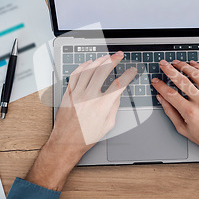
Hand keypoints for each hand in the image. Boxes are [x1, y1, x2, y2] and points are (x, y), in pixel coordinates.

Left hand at [26, 51, 135, 189]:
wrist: (66, 142)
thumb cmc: (86, 137)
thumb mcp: (108, 125)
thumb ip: (114, 107)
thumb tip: (117, 94)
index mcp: (102, 106)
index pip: (119, 84)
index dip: (128, 75)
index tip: (132, 70)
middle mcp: (89, 97)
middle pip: (103, 71)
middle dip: (113, 60)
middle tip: (119, 55)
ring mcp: (77, 94)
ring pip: (88, 70)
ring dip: (99, 61)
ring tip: (106, 57)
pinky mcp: (68, 94)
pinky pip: (75, 75)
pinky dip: (82, 66)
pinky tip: (88, 63)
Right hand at [152, 59, 198, 180]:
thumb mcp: (183, 129)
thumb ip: (170, 112)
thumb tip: (162, 99)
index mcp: (190, 112)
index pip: (170, 94)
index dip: (160, 86)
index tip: (155, 81)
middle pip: (182, 80)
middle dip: (170, 70)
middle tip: (163, 64)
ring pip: (196, 75)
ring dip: (185, 66)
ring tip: (176, 62)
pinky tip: (194, 64)